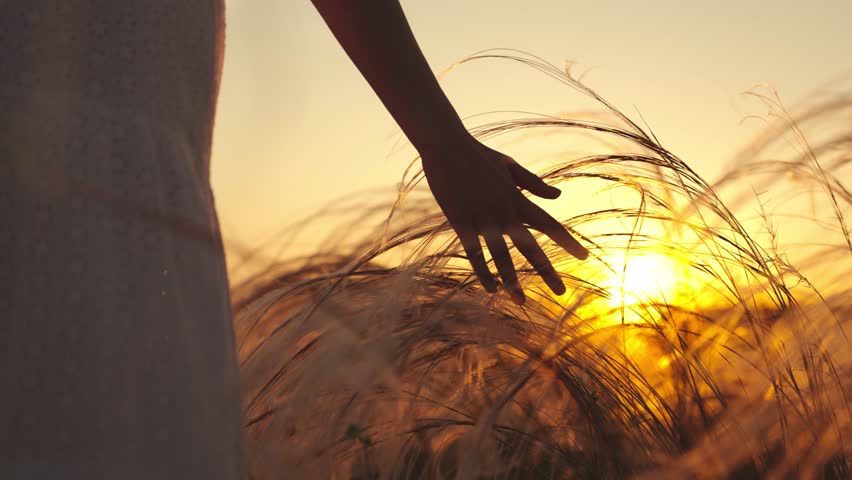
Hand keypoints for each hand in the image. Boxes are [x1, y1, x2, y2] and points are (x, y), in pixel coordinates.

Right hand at [420, 134, 588, 304]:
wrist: (446, 147)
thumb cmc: (479, 155)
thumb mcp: (510, 166)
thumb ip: (534, 184)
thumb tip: (558, 196)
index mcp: (518, 199)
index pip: (549, 224)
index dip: (568, 242)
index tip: (585, 257)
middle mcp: (504, 212)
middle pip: (530, 247)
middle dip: (546, 271)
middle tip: (561, 293)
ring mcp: (482, 219)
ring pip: (500, 256)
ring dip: (511, 281)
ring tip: (520, 302)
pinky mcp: (461, 222)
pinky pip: (473, 254)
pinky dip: (482, 273)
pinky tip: (491, 290)